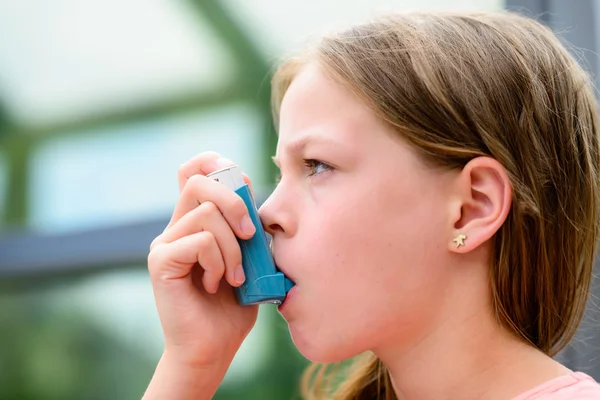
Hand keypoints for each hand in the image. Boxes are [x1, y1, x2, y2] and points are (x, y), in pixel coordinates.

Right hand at [148, 151, 258, 368]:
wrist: (213, 348)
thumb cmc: (233, 306)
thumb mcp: (251, 258)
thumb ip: (247, 227)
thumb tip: (251, 192)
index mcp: (196, 222)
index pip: (193, 171)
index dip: (216, 164)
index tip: (244, 182)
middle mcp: (176, 227)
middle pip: (200, 182)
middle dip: (235, 202)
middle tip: (250, 234)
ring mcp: (165, 243)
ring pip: (205, 214)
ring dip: (233, 247)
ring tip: (234, 277)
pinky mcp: (160, 261)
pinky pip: (199, 241)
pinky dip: (219, 261)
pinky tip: (216, 284)